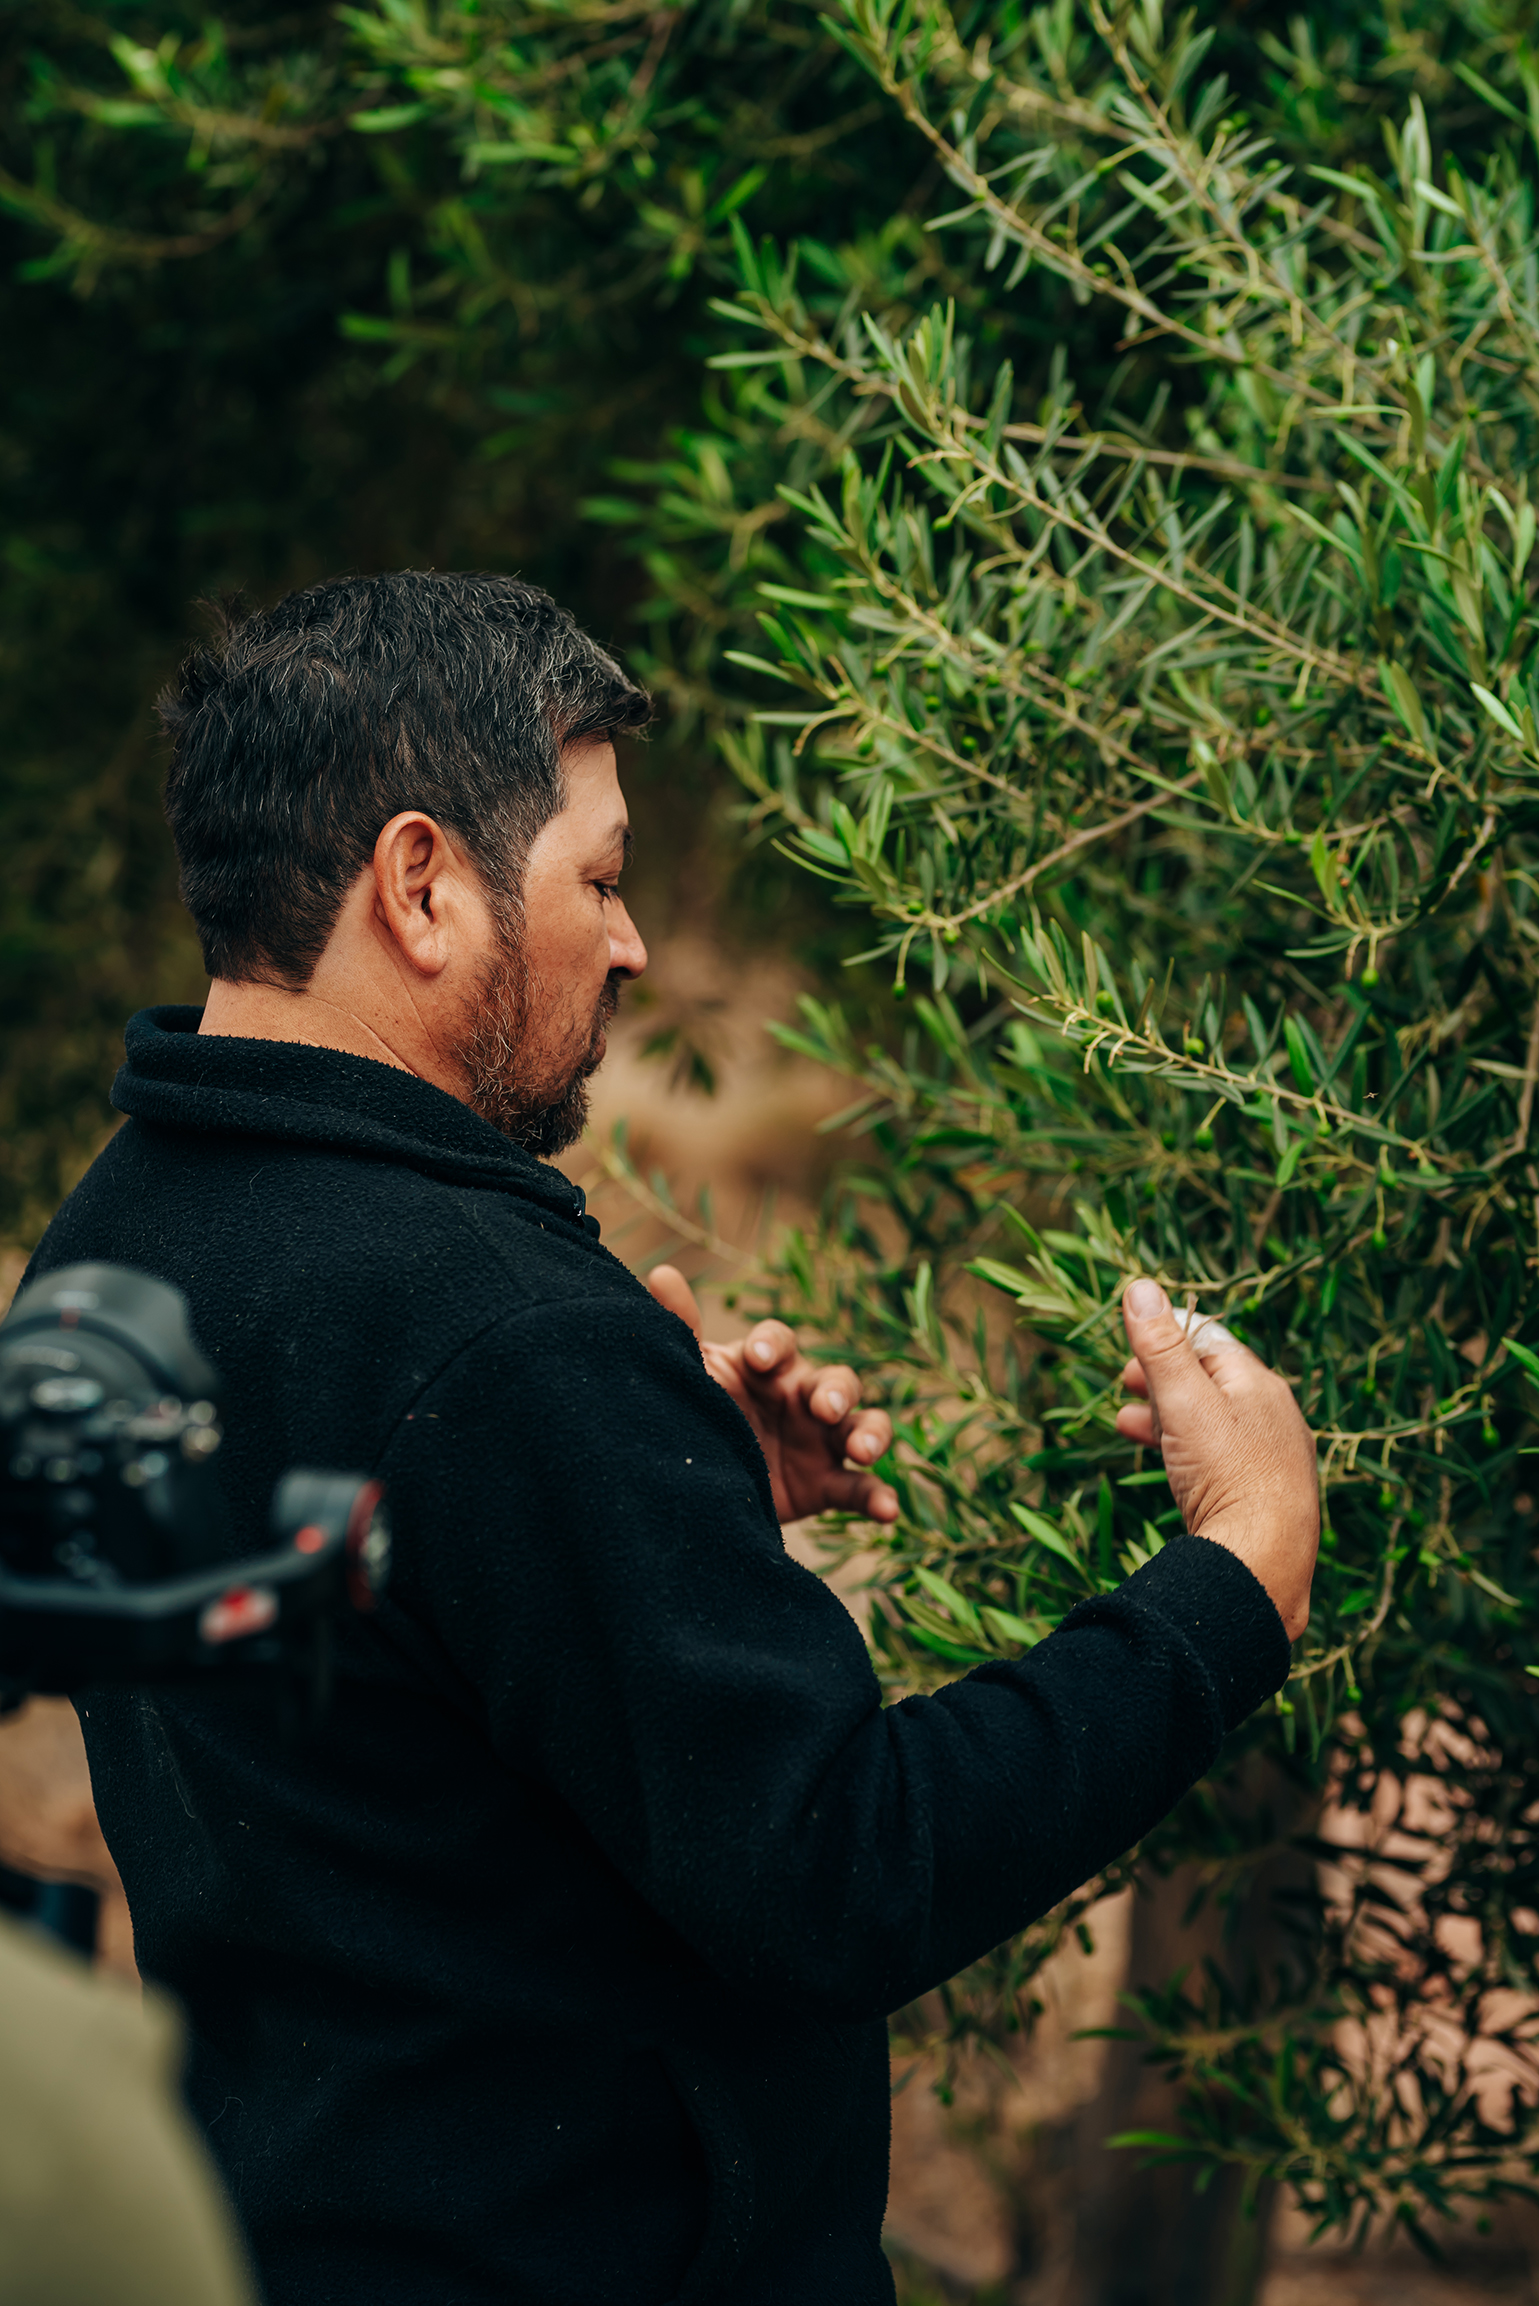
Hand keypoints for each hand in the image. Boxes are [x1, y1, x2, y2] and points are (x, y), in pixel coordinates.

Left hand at [646, 1266, 897, 1525]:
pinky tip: (888, 1511)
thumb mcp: (691, 1374)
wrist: (697, 1484)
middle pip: (836, 1381)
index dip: (773, 1345)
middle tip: (823, 1407)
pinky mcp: (827, 1484)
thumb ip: (681, 1328)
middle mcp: (803, 1396)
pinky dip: (878, 1497)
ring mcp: (821, 1440)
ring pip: (861, 1426)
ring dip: (871, 1435)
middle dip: (835, 1391)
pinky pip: (860, 1488)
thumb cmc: (700, 1409)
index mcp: (768, 1367)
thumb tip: (661, 1275)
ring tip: (863, 1451)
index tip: (759, 1358)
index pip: (780, 1344)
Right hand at [1115, 1278, 1318, 1639]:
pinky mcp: (1260, 1496)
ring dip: (1166, 1415)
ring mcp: (1270, 1459)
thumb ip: (1161, 1347)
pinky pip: (1219, 1458)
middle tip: (1124, 1380)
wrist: (1264, 1563)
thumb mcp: (1185, 1401)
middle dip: (1163, 1375)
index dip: (1166, 1333)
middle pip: (1211, 1380)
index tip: (1131, 1342)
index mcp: (1260, 1385)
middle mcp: (1273, 1416)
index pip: (1210, 1339)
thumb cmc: (1229, 1475)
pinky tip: (1166, 1466)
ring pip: (1212, 1421)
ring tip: (1126, 1421)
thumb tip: (1141, 1287)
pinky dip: (1184, 1450)